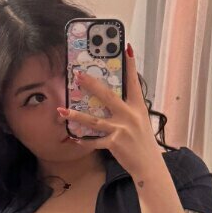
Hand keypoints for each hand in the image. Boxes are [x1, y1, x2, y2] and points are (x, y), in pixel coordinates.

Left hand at [57, 42, 162, 177]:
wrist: (149, 166)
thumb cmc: (143, 143)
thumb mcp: (141, 121)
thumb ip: (129, 109)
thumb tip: (113, 98)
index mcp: (138, 107)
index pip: (134, 82)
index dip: (130, 65)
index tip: (127, 47)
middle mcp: (130, 116)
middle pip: (107, 96)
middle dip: (91, 84)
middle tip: (77, 74)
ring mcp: (122, 130)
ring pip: (95, 120)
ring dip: (76, 115)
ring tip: (62, 110)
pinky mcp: (115, 143)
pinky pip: (94, 141)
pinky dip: (83, 140)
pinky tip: (73, 137)